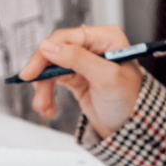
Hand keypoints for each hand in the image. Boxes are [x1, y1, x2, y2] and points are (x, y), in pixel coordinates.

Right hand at [18, 25, 141, 138]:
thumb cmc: (130, 101)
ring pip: (51, 69)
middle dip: (43, 74)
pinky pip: (53, 82)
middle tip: (32, 86)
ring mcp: (83, 62)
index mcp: (105, 38)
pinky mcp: (76, 77)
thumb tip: (49, 46)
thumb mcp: (106, 78)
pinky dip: (48, 95)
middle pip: (55, 52)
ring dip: (44, 89)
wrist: (132, 128)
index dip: (47, 53)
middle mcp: (93, 46)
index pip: (67, 38)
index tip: (33, 71)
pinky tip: (48, 108)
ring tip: (43, 107)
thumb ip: (78, 59)